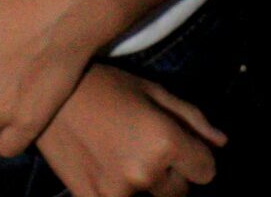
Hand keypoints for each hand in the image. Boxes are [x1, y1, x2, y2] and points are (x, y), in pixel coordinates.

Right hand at [36, 65, 225, 196]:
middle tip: (145, 146)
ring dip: (147, 185)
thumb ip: (190, 118)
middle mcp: (145, 172)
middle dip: (171, 173)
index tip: (181, 146)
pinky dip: (121, 191)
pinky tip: (107, 168)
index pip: (206, 171)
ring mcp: (118, 193)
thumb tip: (222, 143)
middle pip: (180, 192)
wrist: (48, 95)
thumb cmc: (104, 84)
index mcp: (164, 141)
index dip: (196, 157)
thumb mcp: (151, 90)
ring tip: (124, 155)